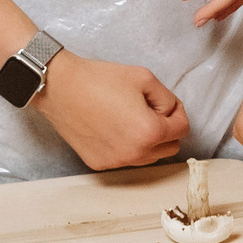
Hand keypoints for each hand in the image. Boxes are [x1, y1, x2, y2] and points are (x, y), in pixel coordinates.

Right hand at [36, 53, 190, 169]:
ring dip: (148, 140)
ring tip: (130, 118)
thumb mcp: (145, 78)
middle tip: (148, 109)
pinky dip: (127, 146)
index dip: (177, 111)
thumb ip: (168, 98)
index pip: (182, 129)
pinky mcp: (99, 164)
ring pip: (148, 157)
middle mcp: (134, 154)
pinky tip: (113, 127)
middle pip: (169, 147)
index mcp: (149, 132)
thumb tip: (171, 113)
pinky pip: (125, 159)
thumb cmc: (99, 80)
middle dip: (165, 129)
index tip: (164, 102)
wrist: (60, 87)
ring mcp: (116, 162)